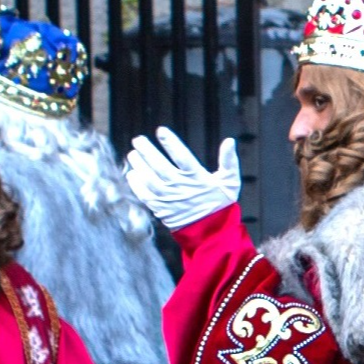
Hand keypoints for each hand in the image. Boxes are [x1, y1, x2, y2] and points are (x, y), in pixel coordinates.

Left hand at [124, 127, 239, 229]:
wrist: (212, 232)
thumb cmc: (220, 203)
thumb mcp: (230, 181)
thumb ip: (229, 161)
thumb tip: (230, 141)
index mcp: (197, 178)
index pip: (181, 156)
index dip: (170, 142)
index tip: (160, 130)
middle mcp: (180, 187)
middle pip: (159, 165)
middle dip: (147, 151)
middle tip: (138, 140)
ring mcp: (168, 199)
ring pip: (148, 179)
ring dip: (139, 165)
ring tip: (132, 154)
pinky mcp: (160, 209)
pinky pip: (144, 195)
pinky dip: (136, 184)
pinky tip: (132, 174)